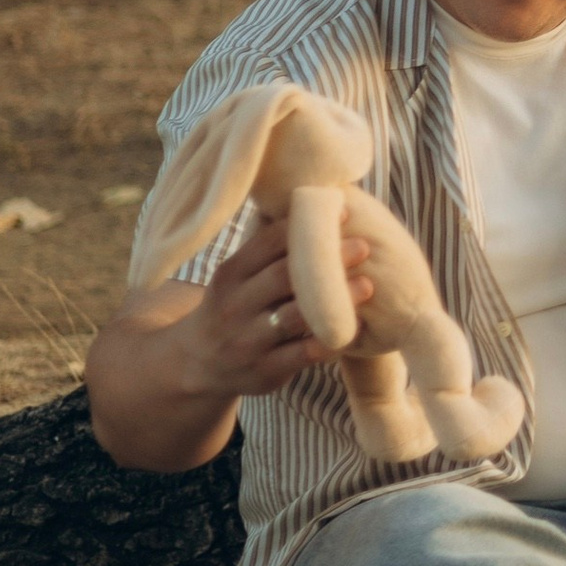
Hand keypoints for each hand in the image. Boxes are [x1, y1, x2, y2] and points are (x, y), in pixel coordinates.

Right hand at [193, 210, 375, 398]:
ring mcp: (247, 341)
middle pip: (281, 277)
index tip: (342, 214)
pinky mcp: (263, 371)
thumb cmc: (234, 305)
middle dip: (325, 262)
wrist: (197, 363)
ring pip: (294, 319)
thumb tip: (304, 194)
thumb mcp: (237, 275)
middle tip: (364, 246)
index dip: (304, 227)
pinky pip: (301, 356)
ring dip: (333, 302)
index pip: (266, 244)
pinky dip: (328, 342)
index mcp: (230, 274)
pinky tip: (355, 328)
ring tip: (368, 287)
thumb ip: (267, 245)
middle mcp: (234, 306)